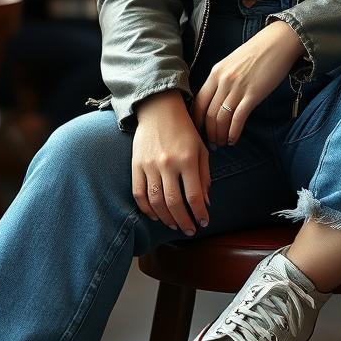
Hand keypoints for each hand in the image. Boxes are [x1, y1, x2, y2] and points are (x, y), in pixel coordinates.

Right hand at [132, 90, 209, 235]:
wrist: (159, 109)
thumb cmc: (184, 130)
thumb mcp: (201, 149)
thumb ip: (204, 175)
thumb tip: (205, 202)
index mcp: (187, 159)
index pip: (194, 195)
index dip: (199, 213)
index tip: (203, 222)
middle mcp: (168, 163)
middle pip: (174, 203)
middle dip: (183, 221)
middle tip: (189, 230)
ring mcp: (149, 165)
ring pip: (156, 202)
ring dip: (166, 218)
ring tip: (174, 225)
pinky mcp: (136, 165)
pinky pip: (139, 194)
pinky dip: (146, 209)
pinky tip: (155, 215)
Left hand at [192, 19, 304, 146]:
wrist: (277, 43)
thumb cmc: (256, 53)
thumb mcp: (232, 63)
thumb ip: (222, 79)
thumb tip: (217, 99)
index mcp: (215, 73)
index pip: (199, 102)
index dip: (197, 120)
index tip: (199, 131)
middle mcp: (223, 81)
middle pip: (209, 114)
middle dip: (208, 132)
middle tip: (211, 144)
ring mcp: (237, 88)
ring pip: (221, 118)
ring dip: (220, 135)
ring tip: (222, 143)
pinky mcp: (252, 94)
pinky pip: (238, 118)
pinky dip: (234, 132)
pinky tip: (233, 139)